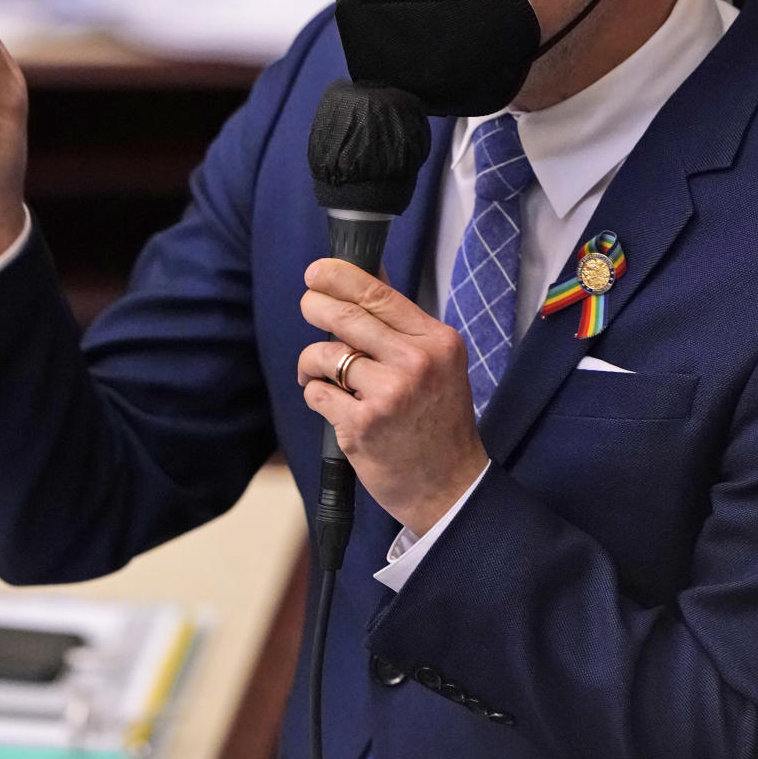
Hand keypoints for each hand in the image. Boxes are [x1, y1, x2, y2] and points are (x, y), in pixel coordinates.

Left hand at [298, 259, 487, 536]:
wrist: (450, 486)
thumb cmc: (438, 419)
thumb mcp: (438, 363)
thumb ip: (402, 325)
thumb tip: (365, 275)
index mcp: (436, 341)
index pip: (378, 294)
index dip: (339, 276)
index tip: (317, 271)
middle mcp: (415, 363)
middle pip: (346, 317)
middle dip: (315, 306)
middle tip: (307, 304)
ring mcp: (388, 395)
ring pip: (325, 355)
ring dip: (311, 362)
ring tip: (316, 372)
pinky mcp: (362, 425)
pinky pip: (317, 393)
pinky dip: (315, 394)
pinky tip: (330, 403)